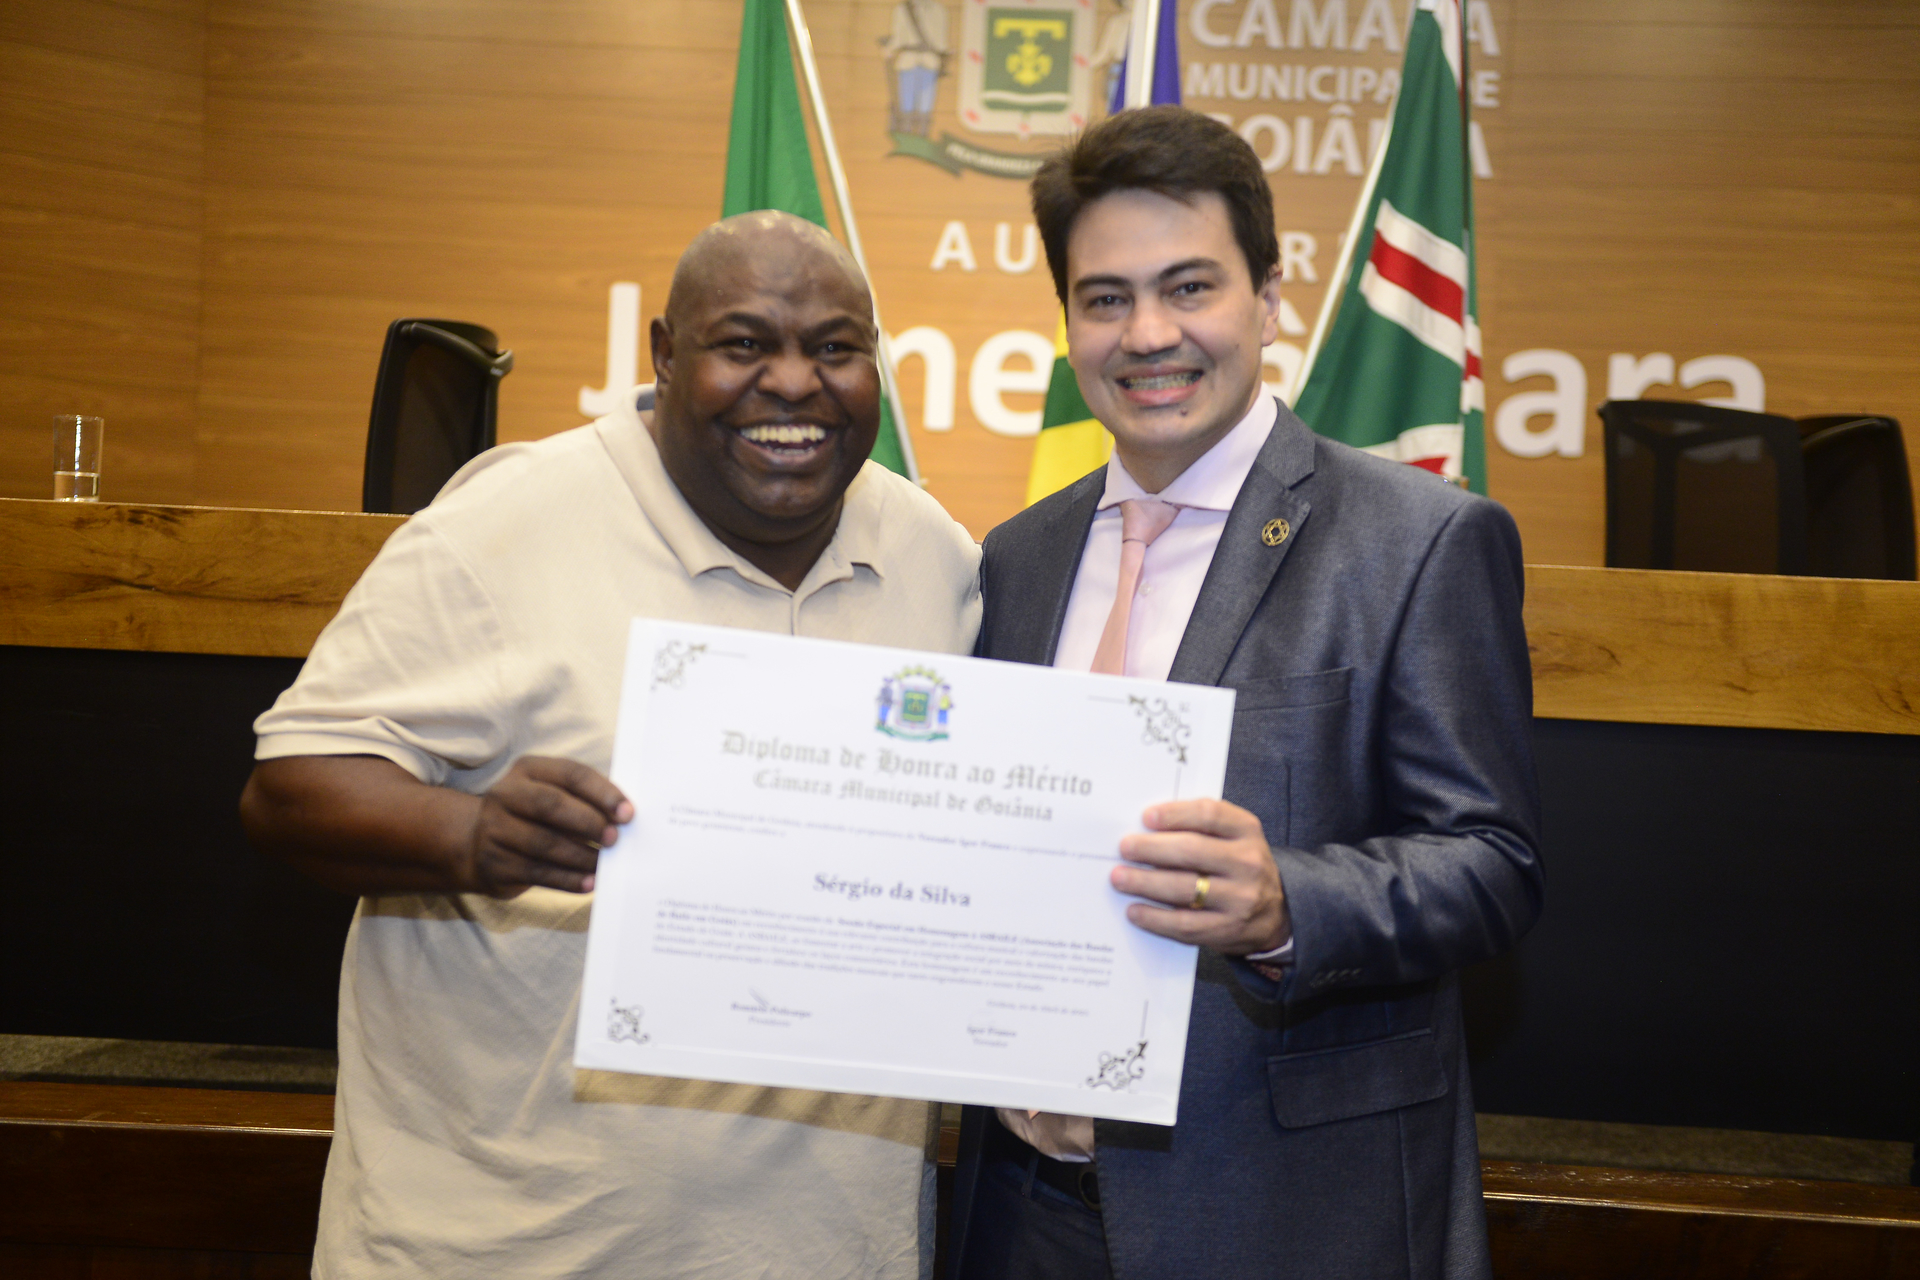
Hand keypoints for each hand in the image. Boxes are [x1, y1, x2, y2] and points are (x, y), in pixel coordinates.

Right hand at [466, 756, 631, 897]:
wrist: (477, 844)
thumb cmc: (533, 817)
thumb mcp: (551, 796)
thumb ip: (584, 801)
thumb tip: (625, 819)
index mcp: (528, 770)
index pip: (571, 774)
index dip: (602, 793)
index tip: (628, 813)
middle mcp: (506, 794)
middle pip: (551, 805)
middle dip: (588, 822)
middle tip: (615, 839)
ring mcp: (494, 829)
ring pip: (544, 843)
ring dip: (581, 856)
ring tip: (605, 865)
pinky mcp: (494, 862)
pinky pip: (537, 873)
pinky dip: (567, 879)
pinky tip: (588, 883)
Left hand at [1111, 799, 1290, 954]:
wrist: (1276, 912)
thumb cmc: (1240, 866)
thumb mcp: (1234, 837)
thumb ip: (1200, 827)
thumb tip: (1145, 828)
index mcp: (1247, 831)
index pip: (1209, 814)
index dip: (1175, 814)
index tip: (1146, 817)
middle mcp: (1248, 863)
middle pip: (1190, 850)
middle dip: (1150, 848)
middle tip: (1124, 848)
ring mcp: (1240, 899)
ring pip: (1183, 888)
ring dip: (1144, 882)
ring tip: (1120, 878)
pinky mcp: (1227, 929)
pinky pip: (1184, 924)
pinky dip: (1154, 918)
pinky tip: (1135, 911)